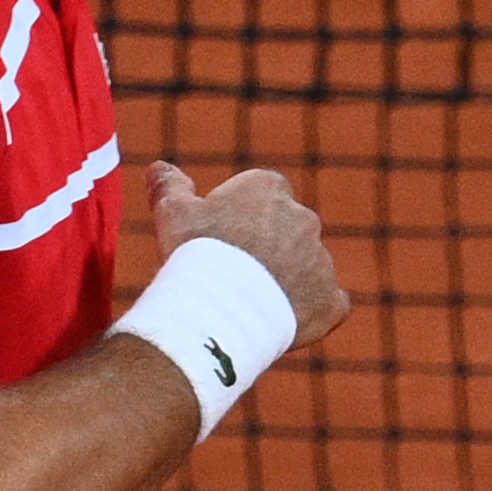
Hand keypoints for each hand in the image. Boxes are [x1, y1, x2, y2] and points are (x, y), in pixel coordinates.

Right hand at [147, 159, 350, 347]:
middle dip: (265, 247)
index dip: (237, 218)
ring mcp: (321, 260)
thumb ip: (169, 186)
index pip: (259, 195)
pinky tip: (282, 321)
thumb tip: (159, 168)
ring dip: (286, 280)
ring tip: (250, 304)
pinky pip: (327, 303)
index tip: (216, 242)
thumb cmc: (193, 255)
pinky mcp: (332, 300)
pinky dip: (310, 311)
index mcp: (269, 188)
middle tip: (232, 276)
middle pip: (285, 230)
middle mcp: (304, 218)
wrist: (219, 311)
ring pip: (306, 267)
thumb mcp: (171, 212)